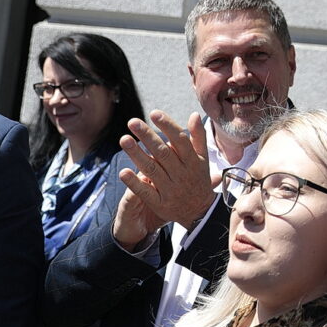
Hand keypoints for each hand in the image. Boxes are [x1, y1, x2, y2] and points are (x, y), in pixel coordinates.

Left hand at [114, 111, 213, 246]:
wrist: (200, 212)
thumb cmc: (198, 179)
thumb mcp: (202, 159)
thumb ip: (198, 137)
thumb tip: (194, 114)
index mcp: (193, 161)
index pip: (180, 140)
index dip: (168, 126)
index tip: (154, 113)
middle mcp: (182, 174)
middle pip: (163, 153)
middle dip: (148, 137)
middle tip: (133, 122)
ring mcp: (171, 189)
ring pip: (152, 170)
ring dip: (137, 155)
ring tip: (124, 140)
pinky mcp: (160, 203)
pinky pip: (146, 192)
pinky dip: (134, 182)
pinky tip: (123, 172)